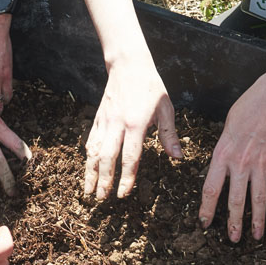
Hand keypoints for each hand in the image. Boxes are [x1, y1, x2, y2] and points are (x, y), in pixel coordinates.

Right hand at [84, 61, 181, 199]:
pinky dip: (88, 158)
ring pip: (94, 151)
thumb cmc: (150, 86)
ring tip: (89, 192)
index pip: (130, 156)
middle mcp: (117, 124)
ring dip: (90, 173)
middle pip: (107, 158)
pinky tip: (87, 170)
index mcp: (136, 123)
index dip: (126, 177)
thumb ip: (169, 134)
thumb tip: (177, 157)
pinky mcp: (97, 118)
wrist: (128, 65)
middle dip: (104, 180)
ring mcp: (104, 121)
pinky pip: (90, 141)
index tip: (123, 194)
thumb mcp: (166, 108)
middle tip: (102, 199)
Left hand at [199, 86, 265, 241]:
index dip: (207, 209)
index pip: (211, 189)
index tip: (205, 223)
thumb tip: (220, 176)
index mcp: (222, 156)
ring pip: (258, 199)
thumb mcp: (223, 134)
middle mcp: (240, 164)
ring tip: (257, 236)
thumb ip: (221, 157)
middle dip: (234, 223)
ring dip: (258, 220)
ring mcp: (260, 165)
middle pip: (236, 200)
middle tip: (233, 240)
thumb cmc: (242, 113)